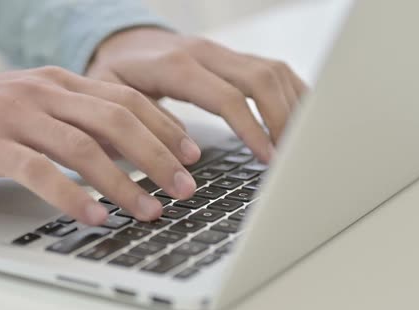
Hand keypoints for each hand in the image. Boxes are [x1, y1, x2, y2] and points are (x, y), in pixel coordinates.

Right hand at [0, 67, 199, 224]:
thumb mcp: (37, 104)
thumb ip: (77, 118)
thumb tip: (125, 145)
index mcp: (61, 81)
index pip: (127, 98)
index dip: (165, 126)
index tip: (191, 153)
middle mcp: (46, 92)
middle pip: (117, 121)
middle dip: (158, 156)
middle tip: (184, 187)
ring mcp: (19, 117)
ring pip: (84, 148)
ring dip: (124, 183)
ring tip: (150, 210)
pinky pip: (41, 172)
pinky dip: (72, 196)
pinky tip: (95, 215)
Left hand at [86, 28, 307, 162]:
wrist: (123, 42)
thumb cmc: (116, 72)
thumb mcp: (114, 97)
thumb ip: (147, 121)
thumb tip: (188, 152)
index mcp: (176, 65)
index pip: (227, 97)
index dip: (251, 128)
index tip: (267, 158)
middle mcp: (205, 53)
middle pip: (260, 79)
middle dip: (283, 119)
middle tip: (294, 157)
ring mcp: (222, 53)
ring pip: (272, 71)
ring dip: (293, 106)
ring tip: (303, 143)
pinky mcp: (232, 58)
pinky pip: (272, 69)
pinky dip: (292, 92)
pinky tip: (300, 116)